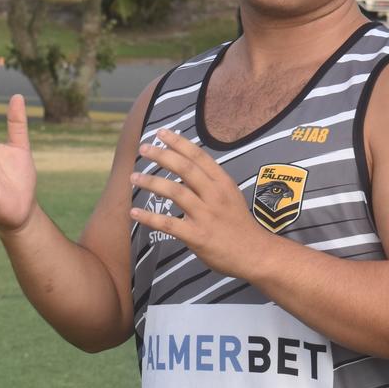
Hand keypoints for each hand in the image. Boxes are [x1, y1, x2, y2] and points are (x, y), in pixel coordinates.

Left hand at [130, 129, 270, 279]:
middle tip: (143, 148)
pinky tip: (134, 212)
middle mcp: (214, 195)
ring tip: (134, 177)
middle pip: (185, 168)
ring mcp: (206, 215)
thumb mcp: (231, 196)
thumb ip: (211, 182)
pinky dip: (149, 217)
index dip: (179, 143)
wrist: (255, 254)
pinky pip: (168, 224)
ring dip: (151, 182)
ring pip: (175, 192)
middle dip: (162, 155)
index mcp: (223, 183)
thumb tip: (187, 167)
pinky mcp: (197, 236)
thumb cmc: (239, 225)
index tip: (162, 133)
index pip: (199, 156)